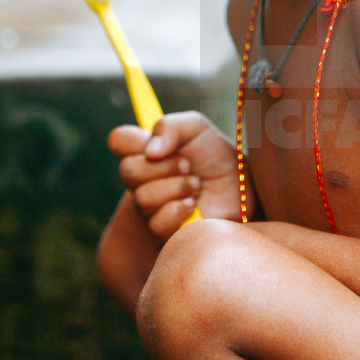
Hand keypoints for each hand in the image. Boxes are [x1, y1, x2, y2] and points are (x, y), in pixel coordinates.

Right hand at [107, 111, 247, 239]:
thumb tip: (150, 151)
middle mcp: (141, 179)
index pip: (118, 140)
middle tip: (188, 166)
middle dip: (165, 166)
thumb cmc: (216, 156)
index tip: (160, 146)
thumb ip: (171, 126)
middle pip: (127, 170)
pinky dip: (179, 209)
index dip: (134, 141)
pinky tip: (194, 205)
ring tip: (196, 186)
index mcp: (145, 150)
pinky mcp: (162, 232)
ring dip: (177, 187)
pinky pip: (157, 222)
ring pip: (142, 198)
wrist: (242, 188)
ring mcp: (149, 207)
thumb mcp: (197, 128)